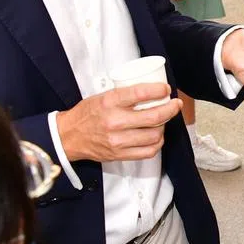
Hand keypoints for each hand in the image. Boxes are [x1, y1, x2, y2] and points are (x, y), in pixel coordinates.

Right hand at [56, 86, 182, 162]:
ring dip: (164, 126)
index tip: (166, 89)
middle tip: (175, 104)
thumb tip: (152, 90)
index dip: (159, 90)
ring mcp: (118, 141)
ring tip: (163, 120)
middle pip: (154, 116)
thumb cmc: (86, 115)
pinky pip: (148, 151)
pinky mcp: (119, 155)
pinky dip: (157, 143)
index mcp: (110, 103)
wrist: (67, 137)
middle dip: (171, 109)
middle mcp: (115, 122)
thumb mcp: (103, 96)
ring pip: (155, 135)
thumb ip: (125, 95)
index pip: (140, 93)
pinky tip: (156, 136)